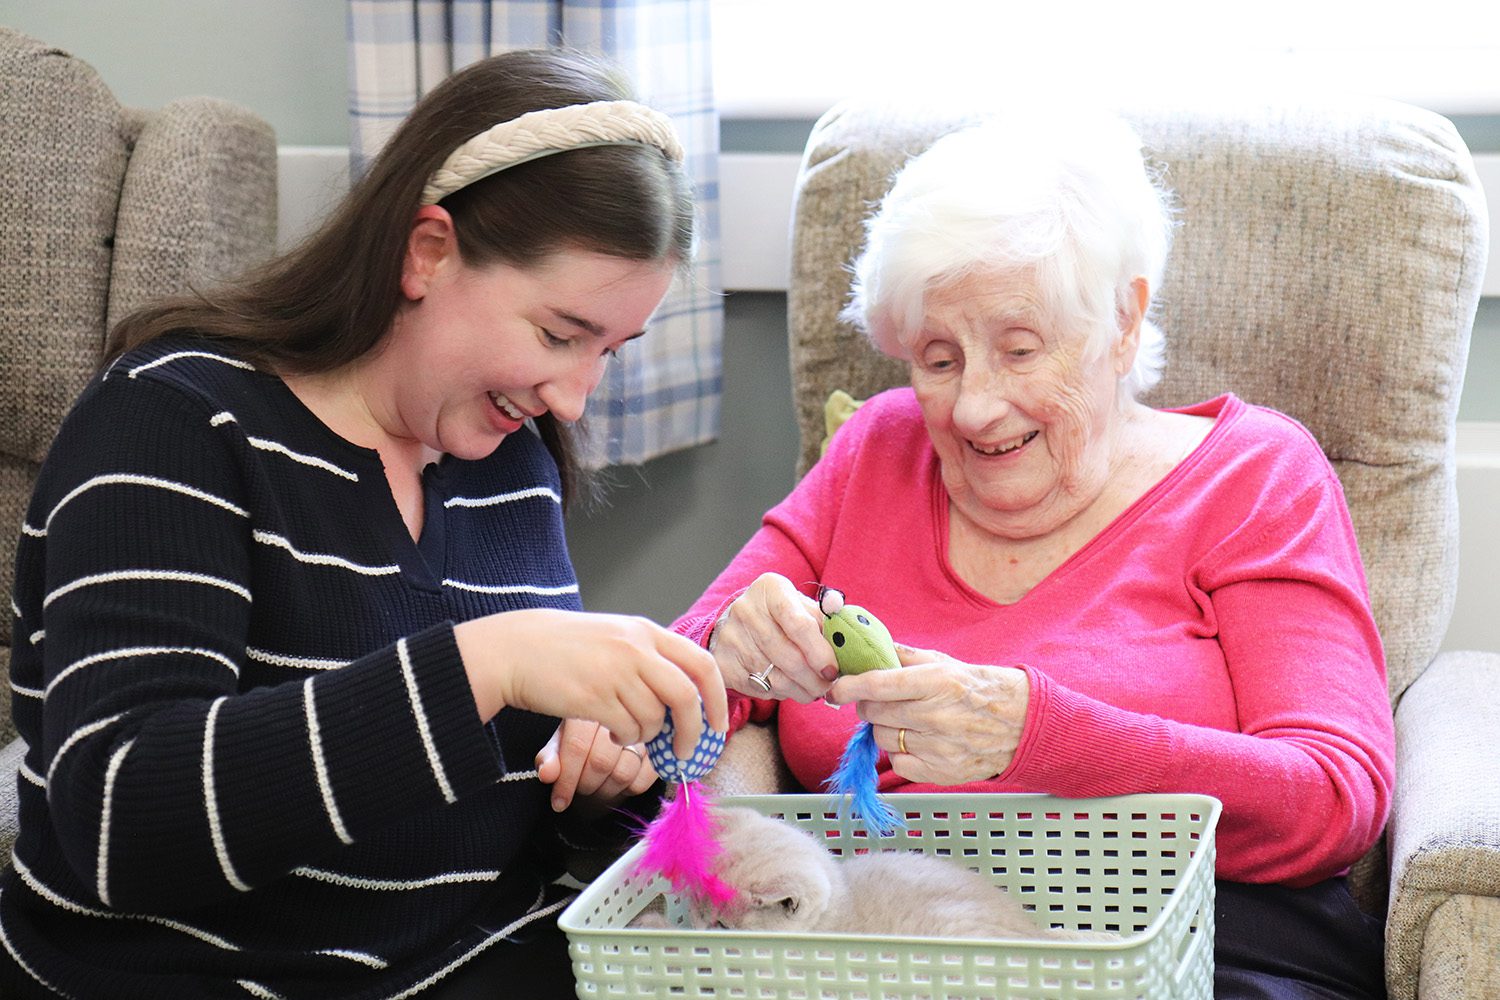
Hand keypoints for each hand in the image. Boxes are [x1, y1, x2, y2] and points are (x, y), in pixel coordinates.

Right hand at [455, 609, 728, 760]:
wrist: (516, 649)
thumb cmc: (565, 646)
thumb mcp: (615, 637)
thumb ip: (649, 658)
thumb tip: (687, 698)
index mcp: (646, 632)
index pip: (701, 664)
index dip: (717, 699)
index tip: (716, 725)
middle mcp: (636, 649)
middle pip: (687, 696)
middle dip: (693, 730)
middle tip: (685, 750)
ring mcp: (616, 672)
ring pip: (654, 719)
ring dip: (645, 734)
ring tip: (625, 728)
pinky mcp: (595, 698)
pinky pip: (627, 730)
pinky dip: (624, 738)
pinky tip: (609, 731)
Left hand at [536, 719, 657, 812]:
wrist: (621, 723)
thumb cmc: (587, 735)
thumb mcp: (563, 740)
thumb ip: (551, 757)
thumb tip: (547, 775)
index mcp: (591, 704)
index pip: (577, 746)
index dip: (566, 779)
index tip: (559, 802)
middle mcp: (620, 713)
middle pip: (600, 762)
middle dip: (586, 785)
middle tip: (581, 790)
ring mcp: (645, 730)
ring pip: (622, 774)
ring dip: (605, 791)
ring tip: (598, 787)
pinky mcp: (662, 748)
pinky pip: (641, 782)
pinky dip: (626, 790)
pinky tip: (618, 783)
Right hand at [709, 573, 838, 702]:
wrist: (736, 625)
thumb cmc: (782, 616)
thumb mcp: (802, 606)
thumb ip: (826, 619)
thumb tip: (848, 631)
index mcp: (770, 589)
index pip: (798, 623)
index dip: (819, 651)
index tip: (833, 669)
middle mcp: (746, 610)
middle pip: (789, 656)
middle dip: (814, 678)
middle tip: (829, 686)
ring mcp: (731, 638)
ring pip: (776, 677)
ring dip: (802, 690)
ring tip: (815, 690)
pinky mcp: (723, 664)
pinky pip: (761, 688)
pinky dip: (783, 694)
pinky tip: (792, 688)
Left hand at [825, 644, 1029, 783]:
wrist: (1023, 724)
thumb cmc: (981, 688)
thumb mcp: (946, 663)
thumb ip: (905, 657)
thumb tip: (868, 648)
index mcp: (938, 682)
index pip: (878, 685)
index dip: (849, 687)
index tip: (836, 688)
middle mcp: (937, 716)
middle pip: (874, 714)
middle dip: (868, 706)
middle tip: (879, 701)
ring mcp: (939, 748)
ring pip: (883, 739)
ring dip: (884, 729)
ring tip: (905, 720)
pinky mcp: (941, 772)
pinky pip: (898, 763)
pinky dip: (900, 753)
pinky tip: (917, 741)